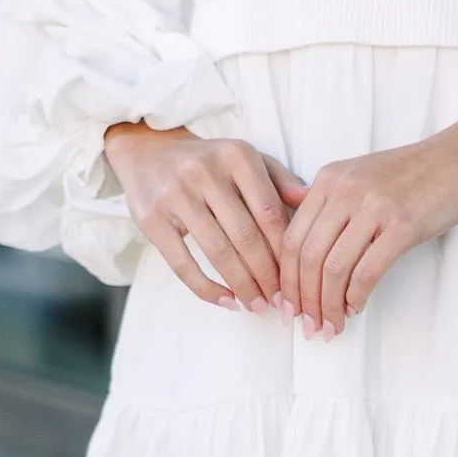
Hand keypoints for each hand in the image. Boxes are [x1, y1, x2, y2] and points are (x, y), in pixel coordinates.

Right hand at [105, 123, 307, 308]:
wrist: (148, 150)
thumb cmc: (208, 162)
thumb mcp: (246, 160)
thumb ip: (279, 179)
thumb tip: (309, 199)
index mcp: (237, 156)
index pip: (270, 212)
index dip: (286, 251)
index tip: (296, 277)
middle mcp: (206, 172)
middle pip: (246, 236)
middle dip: (267, 275)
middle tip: (280, 301)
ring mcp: (176, 194)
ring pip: (218, 252)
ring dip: (242, 286)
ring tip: (257, 305)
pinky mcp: (152, 218)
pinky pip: (183, 264)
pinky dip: (207, 288)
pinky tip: (226, 301)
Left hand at [278, 97, 457, 334]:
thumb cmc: (418, 174)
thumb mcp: (364, 178)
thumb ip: (332, 206)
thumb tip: (304, 252)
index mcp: (330, 179)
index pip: (292, 237)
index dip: (285, 279)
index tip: (289, 306)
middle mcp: (346, 189)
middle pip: (307, 256)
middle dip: (303, 299)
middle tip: (308, 326)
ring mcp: (375, 206)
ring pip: (333, 268)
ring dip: (328, 305)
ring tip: (331, 326)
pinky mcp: (404, 224)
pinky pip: (367, 271)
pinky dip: (356, 297)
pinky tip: (356, 308)